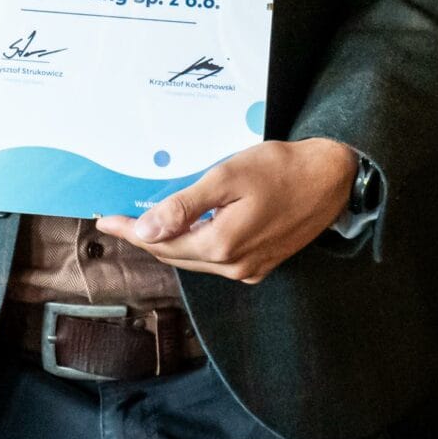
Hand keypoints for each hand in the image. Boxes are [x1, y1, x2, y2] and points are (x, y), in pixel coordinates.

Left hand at [96, 139, 358, 284]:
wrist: (332, 178)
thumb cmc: (280, 168)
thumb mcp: (226, 178)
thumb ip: (184, 207)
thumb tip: (145, 230)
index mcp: (221, 244)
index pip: (161, 243)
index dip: (131, 232)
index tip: (106, 221)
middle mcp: (234, 266)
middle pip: (176, 255)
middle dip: (146, 238)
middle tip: (120, 221)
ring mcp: (250, 270)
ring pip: (195, 259)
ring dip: (170, 242)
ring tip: (146, 224)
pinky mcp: (262, 265)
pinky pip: (217, 260)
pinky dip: (196, 246)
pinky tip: (187, 229)